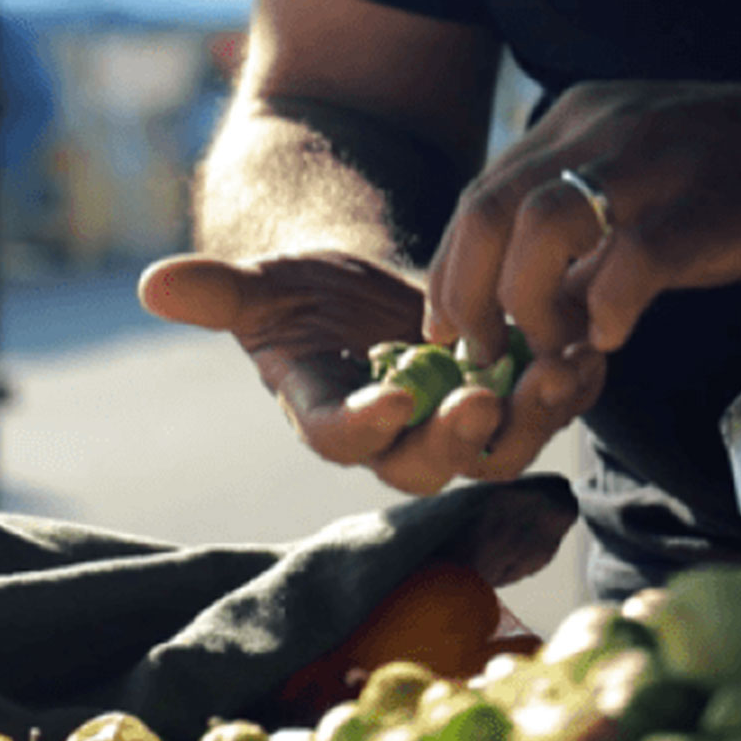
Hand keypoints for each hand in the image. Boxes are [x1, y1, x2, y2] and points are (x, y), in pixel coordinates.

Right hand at [137, 251, 604, 494]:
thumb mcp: (264, 286)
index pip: (339, 438)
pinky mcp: (500, 397)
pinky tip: (588, 350)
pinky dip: (565, 386)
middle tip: (487, 400)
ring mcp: (451, 422)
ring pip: (497, 445)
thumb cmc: (302, 294)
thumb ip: (219, 292)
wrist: (360, 297)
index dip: (362, 427)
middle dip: (461, 437)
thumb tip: (152, 281)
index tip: (388, 399)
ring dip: (531, 415)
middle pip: (431, 460)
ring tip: (559, 369)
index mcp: (329, 415)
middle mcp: (394, 436)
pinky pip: (537, 407)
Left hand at [425, 78, 740, 360]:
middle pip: (488, 209)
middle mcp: (603, 126)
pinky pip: (635, 258)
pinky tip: (616, 337)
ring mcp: (657, 155)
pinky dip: (611, 308)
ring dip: (531, 305)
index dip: (452, 270)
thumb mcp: (638, 196)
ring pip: (543, 227)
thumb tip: (516, 306)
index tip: (451, 328)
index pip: (480, 195)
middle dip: (468, 294)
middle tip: (486, 355)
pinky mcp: (715, 198)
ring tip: (555, 350)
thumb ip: (578, 235)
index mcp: (577, 122)